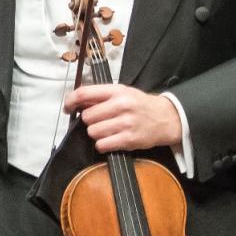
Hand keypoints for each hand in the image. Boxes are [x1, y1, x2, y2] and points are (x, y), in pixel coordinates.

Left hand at [64, 84, 181, 152]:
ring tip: (109, 131)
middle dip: (91, 121)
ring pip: (93, 132)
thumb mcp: (123, 93)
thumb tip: (76, 103)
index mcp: (117, 91)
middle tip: (101, 121)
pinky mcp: (129, 139)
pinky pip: (102, 145)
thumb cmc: (141, 105)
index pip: (84, 93)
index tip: (68, 108)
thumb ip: (101, 96)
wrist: (167, 119)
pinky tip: (112, 140)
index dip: (70, 101)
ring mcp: (126, 123)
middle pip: (87, 117)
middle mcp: (122, 105)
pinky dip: (103, 145)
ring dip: (97, 134)